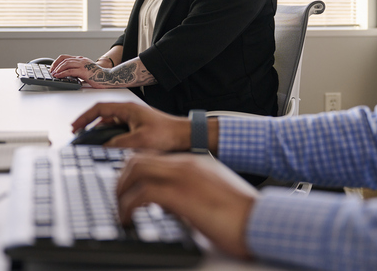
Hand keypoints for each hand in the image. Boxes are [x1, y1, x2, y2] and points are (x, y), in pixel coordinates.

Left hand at [51, 54, 110, 88]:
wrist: (108, 78)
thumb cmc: (98, 76)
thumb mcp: (86, 71)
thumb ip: (78, 71)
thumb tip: (67, 76)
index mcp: (82, 59)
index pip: (66, 57)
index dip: (57, 62)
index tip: (53, 68)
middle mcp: (82, 60)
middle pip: (64, 59)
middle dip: (55, 65)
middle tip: (51, 71)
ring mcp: (83, 65)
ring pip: (66, 64)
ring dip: (58, 69)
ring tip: (53, 74)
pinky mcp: (84, 71)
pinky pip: (70, 71)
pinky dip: (62, 73)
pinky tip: (58, 76)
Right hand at [71, 101, 191, 150]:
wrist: (183, 135)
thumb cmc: (167, 133)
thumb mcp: (140, 141)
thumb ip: (118, 144)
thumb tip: (102, 148)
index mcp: (127, 109)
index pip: (99, 108)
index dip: (84, 117)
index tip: (75, 127)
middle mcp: (128, 111)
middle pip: (102, 115)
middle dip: (89, 125)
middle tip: (79, 136)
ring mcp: (132, 118)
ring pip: (109, 123)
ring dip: (99, 132)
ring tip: (90, 143)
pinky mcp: (136, 126)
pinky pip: (117, 130)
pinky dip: (108, 136)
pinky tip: (106, 146)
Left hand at [117, 153, 257, 258]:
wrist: (259, 219)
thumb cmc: (240, 212)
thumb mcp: (211, 194)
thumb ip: (188, 192)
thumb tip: (167, 204)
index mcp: (194, 163)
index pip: (153, 156)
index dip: (134, 170)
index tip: (126, 185)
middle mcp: (185, 164)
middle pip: (139, 158)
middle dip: (121, 178)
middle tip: (118, 197)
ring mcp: (183, 177)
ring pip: (136, 170)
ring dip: (121, 190)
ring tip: (120, 210)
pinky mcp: (182, 195)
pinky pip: (142, 194)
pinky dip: (128, 206)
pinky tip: (128, 219)